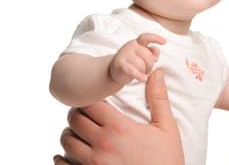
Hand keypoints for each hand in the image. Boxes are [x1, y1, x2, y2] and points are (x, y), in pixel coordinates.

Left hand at [53, 69, 183, 164]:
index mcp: (119, 128)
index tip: (94, 101)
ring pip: (66, 141)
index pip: (89, 104)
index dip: (89, 100)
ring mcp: (92, 164)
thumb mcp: (167, 129)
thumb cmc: (166, 160)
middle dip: (78, 114)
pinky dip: (61, 158)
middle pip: (74, 120)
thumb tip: (157, 73)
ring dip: (71, 134)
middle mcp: (102, 145)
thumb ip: (159, 99)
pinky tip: (68, 156)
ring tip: (80, 133)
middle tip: (86, 115)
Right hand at [110, 33, 164, 83]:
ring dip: (143, 71)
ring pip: (141, 64)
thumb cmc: (133, 62)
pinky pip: (132, 70)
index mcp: (138, 42)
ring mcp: (124, 54)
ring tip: (141, 73)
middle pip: (148, 56)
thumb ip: (151, 52)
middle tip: (147, 70)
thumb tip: (156, 55)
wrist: (114, 70)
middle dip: (150, 65)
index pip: (146, 37)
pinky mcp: (120, 65)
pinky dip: (139, 75)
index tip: (164, 42)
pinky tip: (143, 79)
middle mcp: (131, 46)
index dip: (156, 38)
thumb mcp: (143, 55)